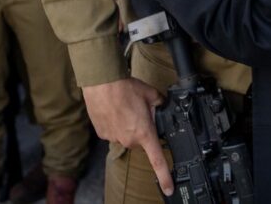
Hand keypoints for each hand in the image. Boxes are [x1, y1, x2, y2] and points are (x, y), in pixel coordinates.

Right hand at [83, 78, 171, 195]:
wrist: (102, 82)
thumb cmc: (125, 87)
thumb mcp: (151, 95)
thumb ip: (160, 105)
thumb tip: (162, 108)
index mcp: (144, 133)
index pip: (157, 160)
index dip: (164, 177)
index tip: (168, 188)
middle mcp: (129, 140)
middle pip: (139, 140)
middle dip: (140, 129)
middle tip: (136, 111)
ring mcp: (114, 138)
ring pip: (125, 136)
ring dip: (126, 126)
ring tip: (122, 107)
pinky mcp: (102, 134)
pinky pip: (112, 132)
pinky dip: (114, 124)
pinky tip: (113, 110)